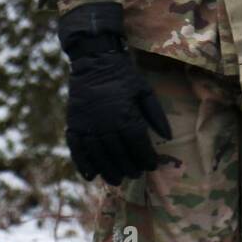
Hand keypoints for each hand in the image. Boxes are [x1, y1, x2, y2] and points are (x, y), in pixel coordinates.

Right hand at [58, 3, 172, 185]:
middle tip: (136, 175)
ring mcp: (87, 125)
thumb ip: (156, 115)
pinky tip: (90, 175)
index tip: (152, 166)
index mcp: (125, 115)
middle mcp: (106, 123)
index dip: (146, 158)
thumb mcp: (145, 90)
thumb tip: (168, 137)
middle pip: (119, 153)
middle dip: (130, 167)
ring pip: (99, 155)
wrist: (93, 60)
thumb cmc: (123, 75)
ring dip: (108, 170)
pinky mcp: (74, 124)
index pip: (138, 144)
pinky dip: (82, 164)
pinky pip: (77, 149)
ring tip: (117, 180)